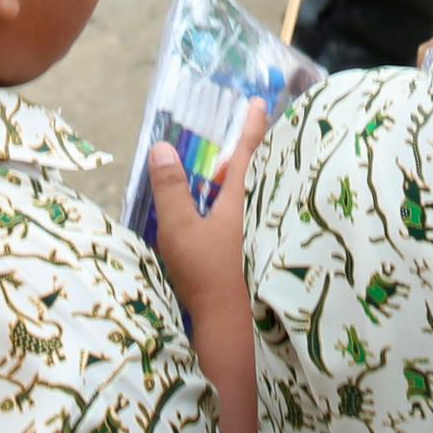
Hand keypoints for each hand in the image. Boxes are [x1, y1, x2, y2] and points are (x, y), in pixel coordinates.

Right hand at [147, 105, 267, 326]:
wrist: (238, 330)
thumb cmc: (211, 276)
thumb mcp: (180, 229)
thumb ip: (171, 188)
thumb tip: (161, 147)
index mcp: (248, 197)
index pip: (252, 151)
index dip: (254, 125)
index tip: (260, 103)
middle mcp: (266, 211)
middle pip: (259, 174)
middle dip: (241, 165)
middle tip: (220, 170)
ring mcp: (270, 233)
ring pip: (260, 198)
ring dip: (242, 191)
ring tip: (218, 198)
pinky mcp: (268, 254)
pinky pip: (260, 219)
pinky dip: (247, 212)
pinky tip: (227, 228)